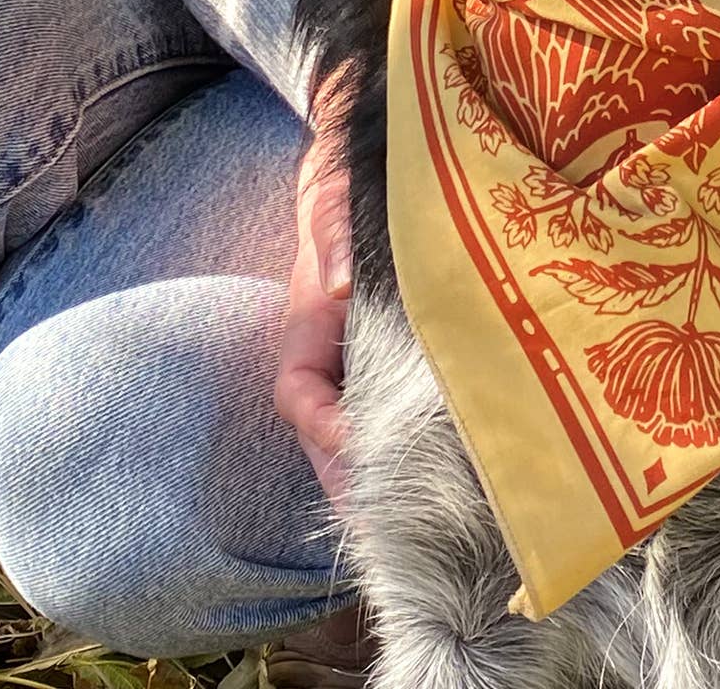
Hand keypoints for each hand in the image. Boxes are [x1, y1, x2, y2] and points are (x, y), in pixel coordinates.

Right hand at [276, 86, 354, 510]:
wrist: (354, 187)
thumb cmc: (345, 196)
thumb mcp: (337, 204)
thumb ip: (335, 234)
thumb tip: (337, 285)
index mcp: (305, 326)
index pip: (297, 392)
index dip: (323, 425)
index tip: (358, 441)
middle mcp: (321, 358)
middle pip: (320, 437)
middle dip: (344, 483)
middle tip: (377, 530)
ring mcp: (347, 370)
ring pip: (345, 440)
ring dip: (364, 484)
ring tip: (396, 532)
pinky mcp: (379, 373)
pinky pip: (374, 424)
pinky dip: (385, 460)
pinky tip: (422, 491)